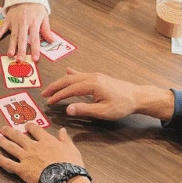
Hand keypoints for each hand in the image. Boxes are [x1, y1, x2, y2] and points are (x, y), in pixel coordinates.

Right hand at [0, 3, 55, 61]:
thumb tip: (52, 40)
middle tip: (20, 60)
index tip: (35, 58)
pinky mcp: (8, 20)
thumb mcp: (44, 16)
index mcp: (34, 23)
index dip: (35, 49)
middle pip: (22, 39)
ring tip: (10, 55)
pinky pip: (2, 29)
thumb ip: (46, 29)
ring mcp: (15, 22)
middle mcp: (24, 24)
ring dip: (11, 46)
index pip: (35, 39)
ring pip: (13, 36)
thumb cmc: (36, 6)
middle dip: (21, 50)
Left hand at [0, 124, 84, 182]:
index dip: (29, 126)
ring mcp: (26, 157)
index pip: (35, 129)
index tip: (26, 125)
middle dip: (10, 131)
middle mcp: (33, 146)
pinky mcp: (21, 169)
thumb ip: (65, 138)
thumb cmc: (70, 164)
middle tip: (4, 128)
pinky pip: (8, 163)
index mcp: (46, 140)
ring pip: (11, 147)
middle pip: (19, 136)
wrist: (65, 178)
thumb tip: (63, 130)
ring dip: (3, 142)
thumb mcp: (71, 148)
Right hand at [42, 68, 174, 120]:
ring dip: (61, 82)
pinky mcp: (99, 77)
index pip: (70, 89)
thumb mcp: (103, 112)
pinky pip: (82, 74)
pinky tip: (68, 71)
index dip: (58, 96)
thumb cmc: (122, 105)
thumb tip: (67, 109)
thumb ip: (84, 110)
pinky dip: (73, 74)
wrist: (137, 96)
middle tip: (44, 95)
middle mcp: (92, 77)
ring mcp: (96, 76)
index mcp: (92, 84)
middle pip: (69, 80)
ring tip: (51, 88)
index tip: (48, 102)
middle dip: (55, 87)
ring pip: (74, 77)